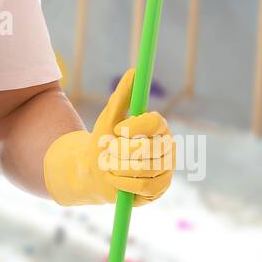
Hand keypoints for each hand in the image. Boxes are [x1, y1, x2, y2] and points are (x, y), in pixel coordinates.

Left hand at [42, 68, 173, 206]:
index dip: (136, 126)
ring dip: (118, 167)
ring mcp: (166, 169)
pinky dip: (123, 183)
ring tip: (108, 164)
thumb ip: (122, 95)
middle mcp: (167, 147)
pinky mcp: (159, 189)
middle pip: (149, 147)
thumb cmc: (104, 140)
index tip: (118, 129)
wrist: (94, 170)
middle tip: (108, 150)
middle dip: (120, 150)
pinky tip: (114, 179)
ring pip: (145, 168)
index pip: (156, 122)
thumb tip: (133, 71)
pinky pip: (144, 187)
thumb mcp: (108, 116)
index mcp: (158, 126)